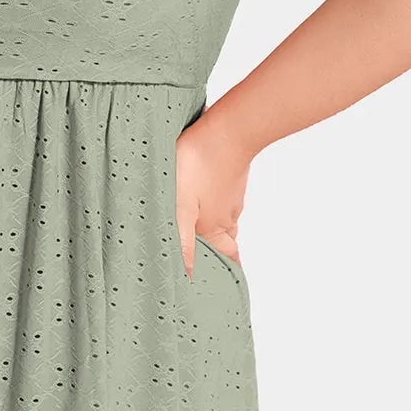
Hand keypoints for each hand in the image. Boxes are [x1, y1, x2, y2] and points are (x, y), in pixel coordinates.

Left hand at [175, 112, 252, 277]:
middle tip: (206, 259)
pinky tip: (199, 195)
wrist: (226, 129)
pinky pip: (220, 195)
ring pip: (222, 216)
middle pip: (226, 240)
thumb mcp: (181, 209)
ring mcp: (229, 194)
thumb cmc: (198, 167)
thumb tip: (187, 276)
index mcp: (216, 228)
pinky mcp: (228, 174)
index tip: (225, 282)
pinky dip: (211, 202)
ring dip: (212, 225)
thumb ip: (183, 243)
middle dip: (217, 251)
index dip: (228, 270)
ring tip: (196, 229)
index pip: (229, 258)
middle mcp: (227, 214)